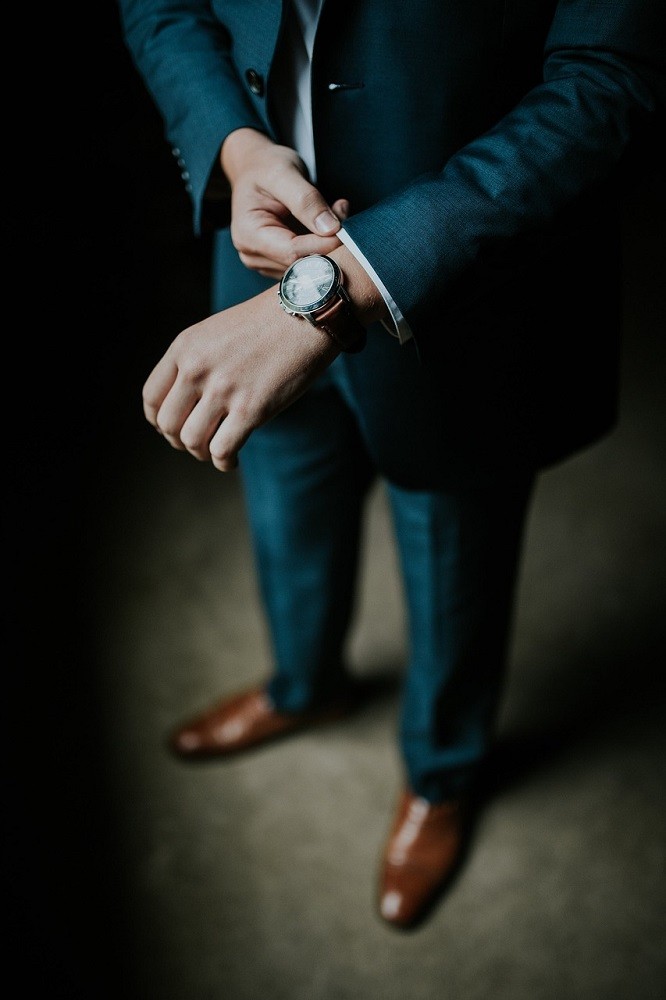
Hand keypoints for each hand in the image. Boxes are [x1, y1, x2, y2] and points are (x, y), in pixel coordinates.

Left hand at [142, 285, 339, 470]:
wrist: (305, 315)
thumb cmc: (265, 325)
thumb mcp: (215, 332)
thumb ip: (195, 361)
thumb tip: (185, 402)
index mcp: (184, 348)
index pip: (151, 397)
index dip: (158, 420)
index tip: (173, 427)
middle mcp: (197, 369)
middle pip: (168, 424)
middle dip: (179, 441)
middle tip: (198, 443)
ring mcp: (223, 389)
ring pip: (192, 441)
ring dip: (201, 453)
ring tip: (216, 450)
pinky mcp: (251, 409)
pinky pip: (222, 450)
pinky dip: (224, 462)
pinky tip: (232, 460)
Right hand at [221, 128, 348, 277]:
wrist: (255, 167)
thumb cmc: (265, 167)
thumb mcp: (284, 174)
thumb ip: (306, 200)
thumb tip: (330, 228)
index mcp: (248, 235)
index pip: (292, 252)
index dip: (323, 244)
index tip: (344, 227)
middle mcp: (254, 254)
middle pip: (301, 264)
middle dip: (327, 243)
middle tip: (341, 212)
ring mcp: (267, 262)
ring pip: (309, 266)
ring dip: (328, 244)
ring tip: (333, 211)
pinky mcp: (280, 261)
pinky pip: (309, 261)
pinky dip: (323, 245)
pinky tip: (325, 223)